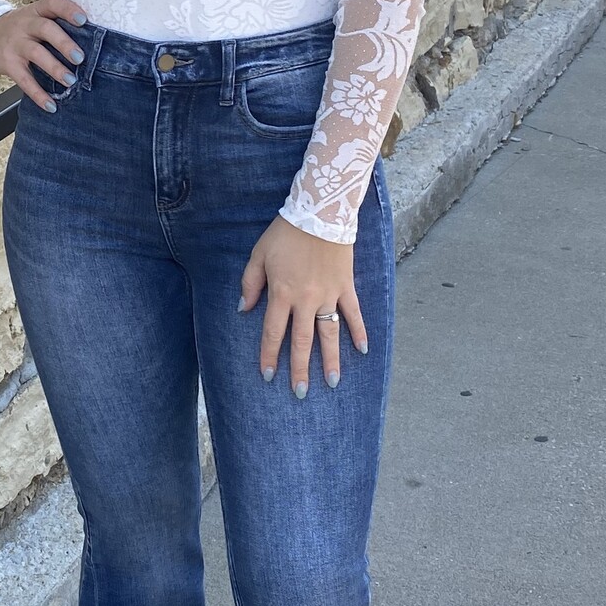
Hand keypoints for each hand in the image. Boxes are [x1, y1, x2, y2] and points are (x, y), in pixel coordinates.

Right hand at [0, 0, 87, 109]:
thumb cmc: (17, 29)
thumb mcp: (32, 19)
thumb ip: (53, 25)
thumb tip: (89, 43)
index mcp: (35, 11)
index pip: (53, 3)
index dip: (68, 9)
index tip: (83, 20)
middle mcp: (25, 24)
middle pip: (46, 28)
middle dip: (65, 43)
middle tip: (80, 58)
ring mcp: (15, 43)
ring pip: (36, 53)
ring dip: (55, 68)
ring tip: (70, 81)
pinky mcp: (8, 63)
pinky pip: (24, 79)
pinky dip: (38, 94)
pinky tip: (50, 105)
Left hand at [238, 214, 368, 395]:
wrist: (320, 212)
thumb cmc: (285, 233)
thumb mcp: (259, 255)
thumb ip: (250, 283)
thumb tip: (243, 309)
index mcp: (282, 293)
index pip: (274, 332)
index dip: (270, 356)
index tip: (268, 376)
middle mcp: (306, 299)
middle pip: (302, 341)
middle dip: (299, 369)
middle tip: (300, 392)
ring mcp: (329, 294)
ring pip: (329, 333)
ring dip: (330, 359)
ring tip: (331, 382)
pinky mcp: (346, 286)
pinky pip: (354, 313)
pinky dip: (359, 331)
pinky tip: (362, 351)